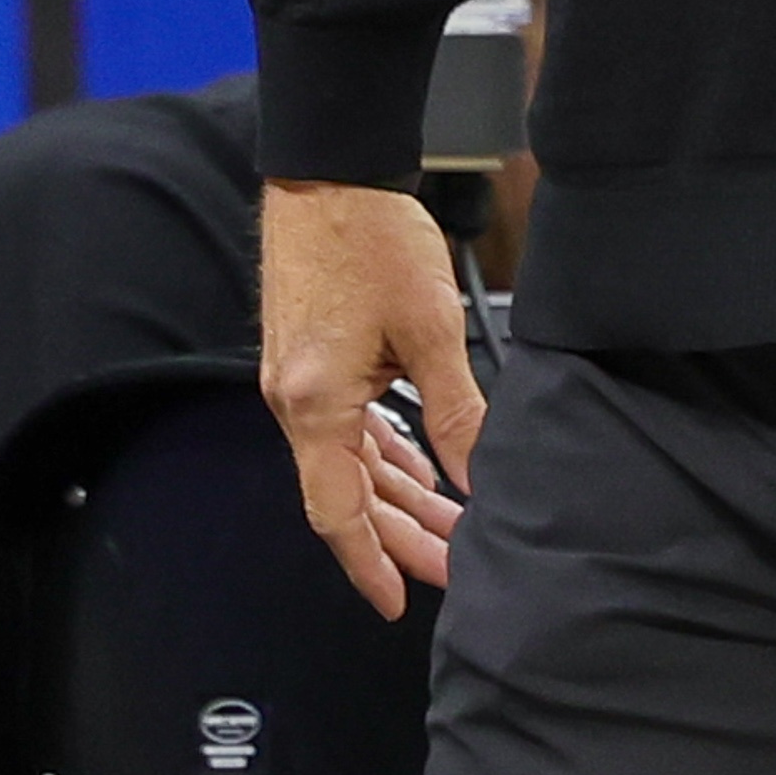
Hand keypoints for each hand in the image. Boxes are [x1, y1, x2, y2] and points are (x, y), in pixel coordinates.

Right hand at [259, 180, 484, 620]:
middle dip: (401, 536)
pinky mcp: (312, 360)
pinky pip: (348, 427)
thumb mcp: (429, 327)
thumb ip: (454, 408)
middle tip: (455, 566)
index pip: (338, 512)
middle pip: (348, 495)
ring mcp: (301, 381)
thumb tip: (478, 473)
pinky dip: (385, 453)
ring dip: (398, 495)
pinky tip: (419, 468)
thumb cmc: (370, 237)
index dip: (371, 563)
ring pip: (351, 462)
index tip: (401, 602)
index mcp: (315, 405)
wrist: (328, 172)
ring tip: (450, 524)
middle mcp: (297, 402)